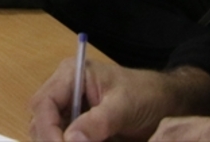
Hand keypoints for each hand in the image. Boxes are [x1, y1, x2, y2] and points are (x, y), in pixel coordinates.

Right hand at [27, 60, 209, 141]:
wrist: (168, 103)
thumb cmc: (147, 95)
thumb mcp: (123, 107)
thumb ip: (97, 122)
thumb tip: (70, 140)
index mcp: (70, 75)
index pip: (44, 103)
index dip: (47, 128)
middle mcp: (64, 91)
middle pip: (40, 119)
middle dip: (50, 139)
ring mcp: (70, 110)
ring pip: (48, 132)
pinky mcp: (79, 127)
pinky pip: (67, 139)